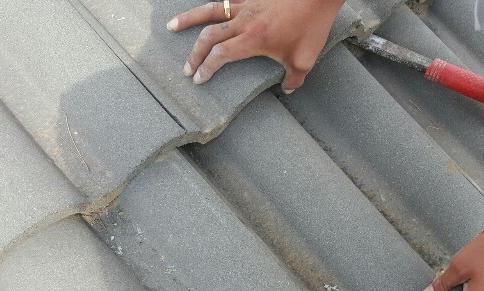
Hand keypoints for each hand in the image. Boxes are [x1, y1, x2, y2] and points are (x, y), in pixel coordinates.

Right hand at [167, 0, 344, 90]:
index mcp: (253, 39)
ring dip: (189, 19)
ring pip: (210, 11)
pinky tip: (204, 7)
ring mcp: (246, 4)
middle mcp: (244, 21)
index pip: (221, 55)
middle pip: (209, 36)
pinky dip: (213, 4)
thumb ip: (294, 78)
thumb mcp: (306, 60)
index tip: (198, 79)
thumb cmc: (312, 26)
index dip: (206, 68)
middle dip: (194, 53)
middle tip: (186, 67)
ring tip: (171, 26)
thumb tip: (289, 89)